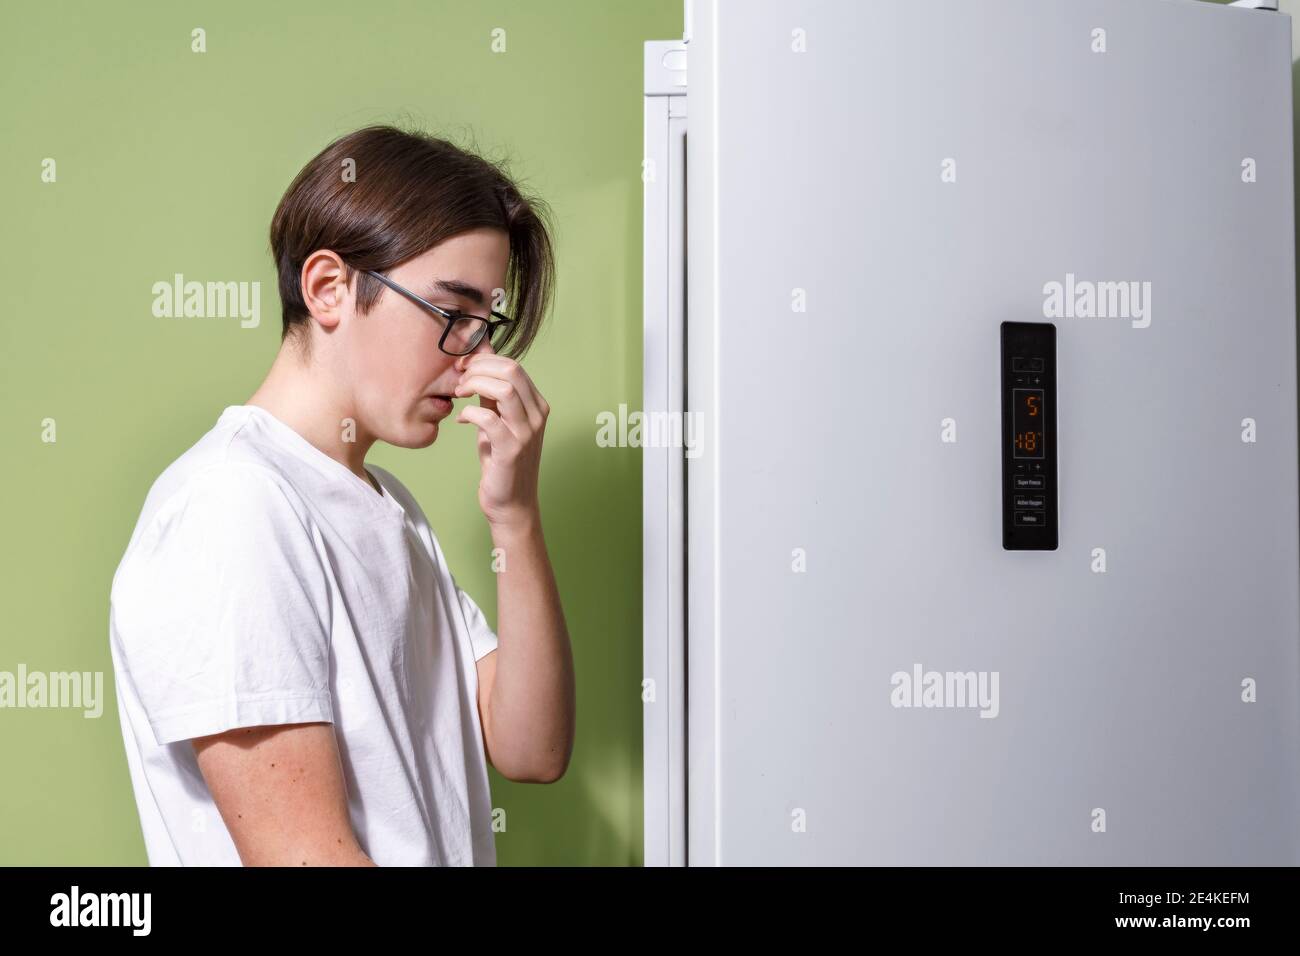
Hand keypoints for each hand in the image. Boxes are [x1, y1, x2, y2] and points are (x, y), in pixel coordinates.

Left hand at [452, 354, 549, 528]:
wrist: (511, 503)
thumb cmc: (501, 461)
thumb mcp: (498, 422)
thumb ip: (492, 397)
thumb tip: (476, 366)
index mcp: (536, 405)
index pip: (513, 366)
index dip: (484, 360)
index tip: (464, 367)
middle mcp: (537, 416)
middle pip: (511, 370)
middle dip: (479, 368)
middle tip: (459, 379)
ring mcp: (526, 432)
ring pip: (504, 389)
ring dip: (475, 385)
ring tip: (459, 394)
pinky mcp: (511, 450)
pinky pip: (489, 418)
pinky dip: (470, 413)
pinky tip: (462, 419)